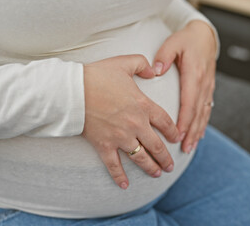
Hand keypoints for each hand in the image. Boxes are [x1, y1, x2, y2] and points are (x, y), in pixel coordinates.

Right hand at [82, 55, 180, 188]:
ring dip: (150, 167)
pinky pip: (114, 165)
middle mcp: (136, 125)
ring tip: (157, 174)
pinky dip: (119, 177)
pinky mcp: (104, 145)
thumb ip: (143, 65)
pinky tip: (125, 186)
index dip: (173, 132)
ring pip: (140, 158)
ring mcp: (120, 137)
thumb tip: (154, 72)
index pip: (165, 122)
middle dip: (166, 158)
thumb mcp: (124, 62)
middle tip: (170, 166)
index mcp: (143, 106)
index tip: (177, 139)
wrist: (73, 90)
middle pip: (157, 145)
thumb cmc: (98, 75)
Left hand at [153, 20, 216, 153]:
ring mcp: (207, 87)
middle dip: (191, 132)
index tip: (178, 134)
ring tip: (190, 147)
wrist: (205, 36)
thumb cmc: (186, 39)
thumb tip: (155, 71)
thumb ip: (164, 56)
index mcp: (193, 75)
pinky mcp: (208, 89)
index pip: (189, 102)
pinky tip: (199, 135)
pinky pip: (207, 109)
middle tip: (184, 148)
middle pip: (197, 113)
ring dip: (198, 131)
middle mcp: (203, 84)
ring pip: (203, 113)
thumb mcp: (173, 43)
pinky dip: (202, 123)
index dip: (184, 120)